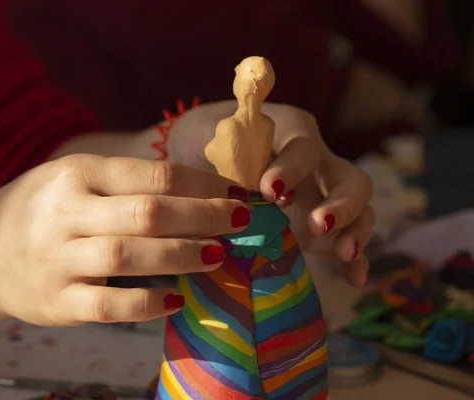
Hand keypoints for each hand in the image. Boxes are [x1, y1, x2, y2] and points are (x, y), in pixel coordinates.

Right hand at [0, 155, 250, 325]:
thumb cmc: (41, 210)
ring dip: (182, 256)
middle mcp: (66, 212)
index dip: (203, 184)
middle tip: (242, 222)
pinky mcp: (56, 301)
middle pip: (147, 212)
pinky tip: (177, 299)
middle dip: (204, 217)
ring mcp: (58, 258)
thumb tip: (200, 192)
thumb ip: (126, 183)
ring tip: (217, 256)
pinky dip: (147, 303)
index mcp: (77, 173)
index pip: (152, 174)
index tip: (237, 192)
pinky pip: (108, 304)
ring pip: (129, 256)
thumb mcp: (74, 179)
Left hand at [167, 101, 373, 286]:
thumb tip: (215, 164)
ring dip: (356, 230)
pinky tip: (355, 278)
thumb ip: (212, 147)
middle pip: (349, 178)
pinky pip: (348, 241)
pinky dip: (356, 260)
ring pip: (361, 208)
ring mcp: (325, 198)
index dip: (292, 167)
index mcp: (289, 137)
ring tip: (343, 253)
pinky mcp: (324, 230)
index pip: (303, 147)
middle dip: (340, 203)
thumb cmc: (207, 143)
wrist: (206, 163)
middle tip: (317, 224)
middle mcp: (317, 166)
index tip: (269, 191)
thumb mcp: (202, 135)